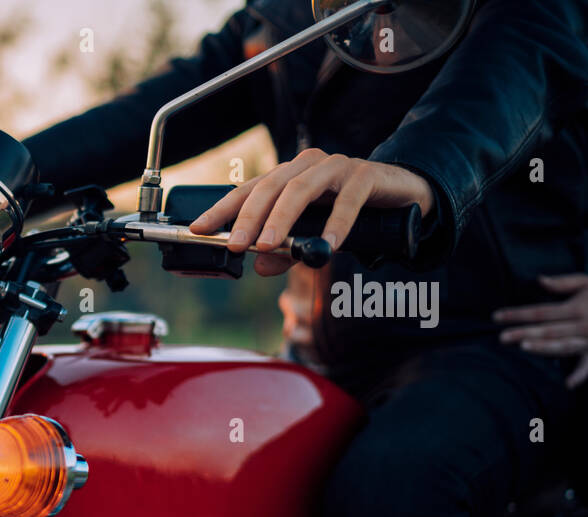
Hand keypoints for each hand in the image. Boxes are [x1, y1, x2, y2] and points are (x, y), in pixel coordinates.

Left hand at [188, 148, 434, 276]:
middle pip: (269, 187)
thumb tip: (260, 266)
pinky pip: (348, 199)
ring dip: (282, 219)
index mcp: (287, 177)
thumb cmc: (348, 214)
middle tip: (234, 245)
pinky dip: (336, 224)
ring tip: (269, 246)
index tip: (198, 230)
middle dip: (248, 218)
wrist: (401, 195)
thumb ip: (286, 250)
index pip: (248, 191)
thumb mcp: (310, 236)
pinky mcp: (366, 175)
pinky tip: (328, 246)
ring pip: (301, 189)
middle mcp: (306, 166)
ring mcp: (336, 167)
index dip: (222, 210)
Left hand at [494, 274, 587, 388]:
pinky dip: (582, 374)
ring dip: (545, 347)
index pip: (539, 311)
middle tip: (500, 338)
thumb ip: (565, 283)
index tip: (496, 317)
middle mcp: (582, 323)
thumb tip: (540, 280)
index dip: (517, 314)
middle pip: (547, 329)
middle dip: (523, 332)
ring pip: (565, 344)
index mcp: (575, 307)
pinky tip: (568, 384)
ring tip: (524, 347)